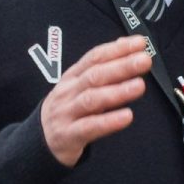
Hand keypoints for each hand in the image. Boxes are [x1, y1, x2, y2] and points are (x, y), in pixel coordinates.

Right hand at [40, 36, 149, 166]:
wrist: (39, 140)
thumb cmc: (66, 110)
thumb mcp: (77, 86)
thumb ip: (99, 67)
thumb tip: (124, 45)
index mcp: (72, 77)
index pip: (95, 57)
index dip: (117, 49)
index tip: (139, 43)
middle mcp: (68, 91)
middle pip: (95, 75)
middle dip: (121, 66)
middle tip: (144, 60)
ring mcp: (67, 113)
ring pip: (92, 99)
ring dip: (117, 91)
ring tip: (139, 85)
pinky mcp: (69, 135)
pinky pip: (90, 127)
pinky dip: (109, 121)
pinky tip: (126, 116)